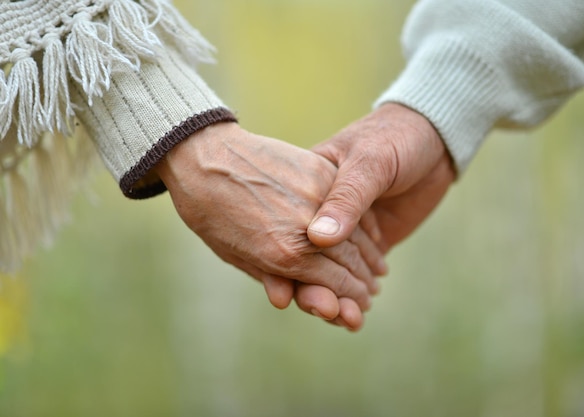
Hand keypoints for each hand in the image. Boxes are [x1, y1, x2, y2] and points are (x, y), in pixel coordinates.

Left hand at [154, 122, 384, 316]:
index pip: (336, 284)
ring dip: (370, 257)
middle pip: (351, 263)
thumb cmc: (211, 212)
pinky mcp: (319, 170)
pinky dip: (365, 225)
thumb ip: (269, 276)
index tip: (358, 306)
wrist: (204, 157)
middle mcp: (306, 229)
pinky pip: (351, 204)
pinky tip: (371, 237)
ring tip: (376, 269)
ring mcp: (316, 197)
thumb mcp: (235, 254)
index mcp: (284, 255)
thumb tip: (288, 301)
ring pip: (356, 235)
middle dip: (364, 283)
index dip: (351, 298)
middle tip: (370, 292)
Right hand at [293, 103, 455, 325]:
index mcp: (308, 190)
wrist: (435, 138)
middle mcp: (320, 215)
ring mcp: (346, 232)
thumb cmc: (395, 138)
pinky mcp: (370, 245)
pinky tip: (357, 315)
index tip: (283, 294)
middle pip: (306, 260)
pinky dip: (353, 296)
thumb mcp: (369, 162)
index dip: (284, 265)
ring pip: (329, 274)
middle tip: (326, 312)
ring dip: (334, 300)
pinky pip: (355, 275)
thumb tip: (319, 239)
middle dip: (313, 291)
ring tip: (347, 319)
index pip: (288, 233)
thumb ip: (346, 199)